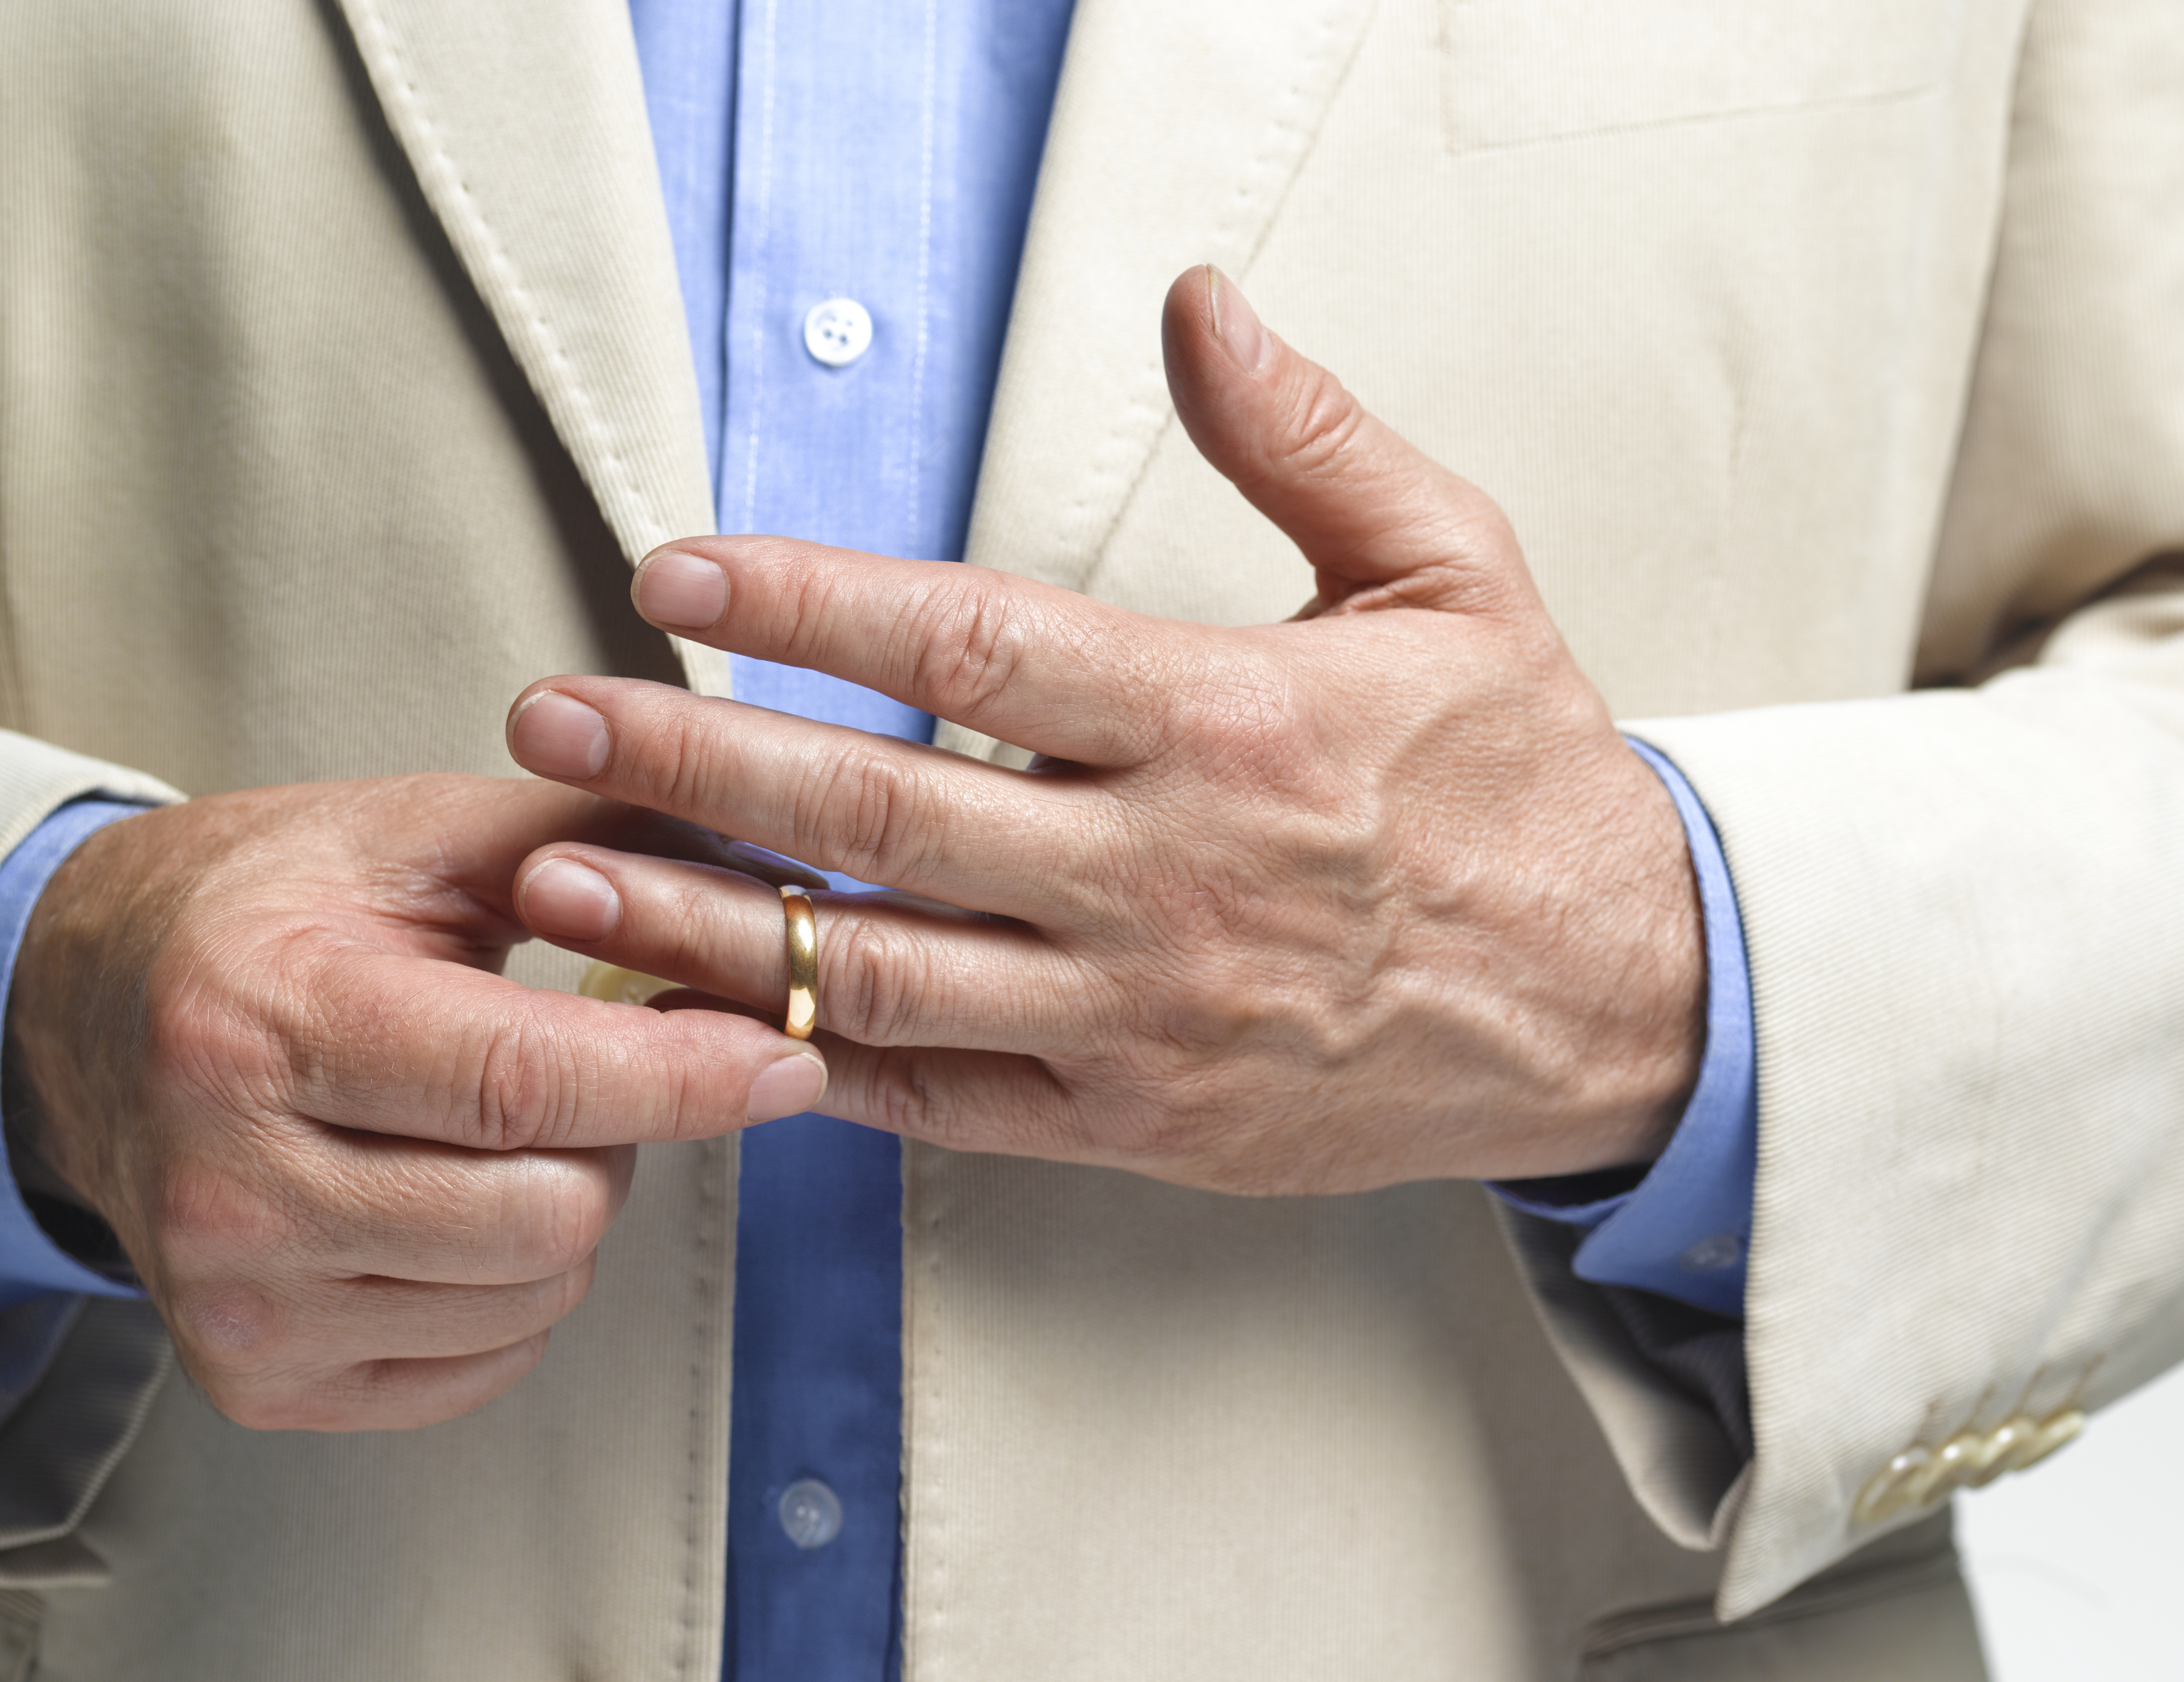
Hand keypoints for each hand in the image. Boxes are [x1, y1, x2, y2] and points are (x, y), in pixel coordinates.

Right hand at [6, 775, 826, 1430]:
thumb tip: (751, 872)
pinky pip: (483, 1363)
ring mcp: (238, 1304)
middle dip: (619, 1137)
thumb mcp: (404, 834)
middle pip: (546, 1213)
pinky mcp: (259, 1383)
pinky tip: (455, 1201)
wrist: (77, 1018)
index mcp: (262, 1025)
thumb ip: (578, 842)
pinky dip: (514, 1289)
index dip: (682, 1077)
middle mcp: (231, 1185)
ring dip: (568, 1211)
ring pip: (532, 1296)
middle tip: (583, 1068)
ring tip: (497, 1127)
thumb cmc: (257, 913)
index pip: (523, 1085)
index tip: (783, 1057)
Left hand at [503, 268, 1703, 1195]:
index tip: (680, 571)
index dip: (806, 603)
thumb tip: (1198, 307)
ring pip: (879, 968)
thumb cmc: (1526, 789)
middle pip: (881, 810)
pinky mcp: (1139, 1119)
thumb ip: (1307, 437)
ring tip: (567, 875)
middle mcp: (1169, 874)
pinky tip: (713, 1020)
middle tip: (555, 720)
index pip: (973, 646)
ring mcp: (1144, 1012)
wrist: (1627, 1003)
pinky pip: (946, 1097)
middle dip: (695, 761)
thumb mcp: (1455, 571)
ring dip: (708, 924)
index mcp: (1231, 721)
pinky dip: (819, 1061)